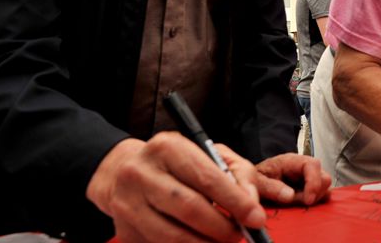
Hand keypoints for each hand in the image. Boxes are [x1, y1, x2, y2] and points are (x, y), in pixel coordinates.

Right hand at [86, 132, 263, 242]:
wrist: (124, 171)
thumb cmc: (176, 164)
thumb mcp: (208, 155)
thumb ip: (237, 174)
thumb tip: (251, 203)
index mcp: (168, 147)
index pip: (207, 178)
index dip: (236, 202)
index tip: (256, 218)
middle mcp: (142, 173)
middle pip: (190, 208)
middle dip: (222, 227)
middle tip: (240, 235)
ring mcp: (128, 204)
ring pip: (174, 236)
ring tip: (223, 241)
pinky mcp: (124, 231)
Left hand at [255, 152, 330, 205]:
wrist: (252, 184)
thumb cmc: (255, 179)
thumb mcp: (258, 182)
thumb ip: (271, 187)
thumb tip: (290, 195)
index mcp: (292, 161)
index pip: (313, 165)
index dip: (314, 182)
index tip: (307, 201)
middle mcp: (303, 168)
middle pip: (324, 177)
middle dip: (315, 193)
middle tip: (298, 203)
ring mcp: (308, 178)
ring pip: (325, 187)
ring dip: (315, 199)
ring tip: (296, 204)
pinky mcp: (310, 189)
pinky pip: (322, 195)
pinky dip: (316, 202)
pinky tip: (301, 205)